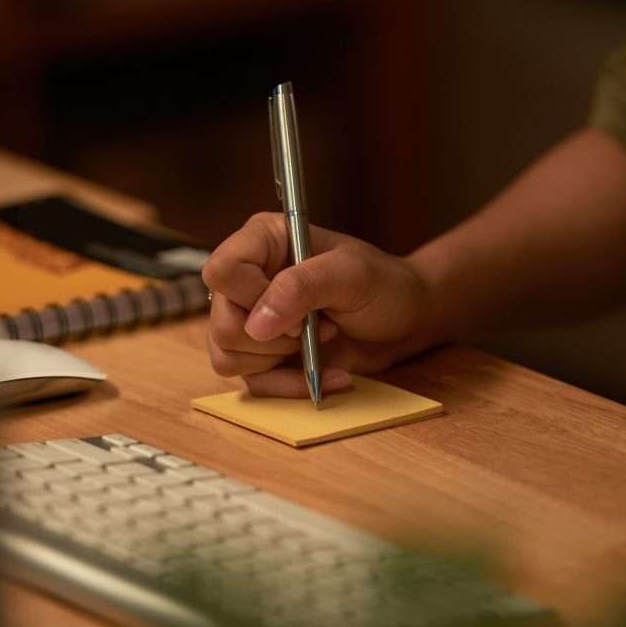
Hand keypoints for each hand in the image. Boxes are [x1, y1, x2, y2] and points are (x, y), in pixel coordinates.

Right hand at [202, 212, 432, 396]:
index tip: (298, 310)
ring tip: (319, 342)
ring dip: (279, 361)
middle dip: (274, 338)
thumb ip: (302, 287)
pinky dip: (290, 385)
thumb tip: (258, 324)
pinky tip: (325, 371)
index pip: (222, 271)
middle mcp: (248, 278)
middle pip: (221, 322)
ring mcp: (251, 319)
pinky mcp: (262, 354)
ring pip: (226, 355)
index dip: (254, 298)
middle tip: (315, 327)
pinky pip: (251, 382)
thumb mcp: (351, 275)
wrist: (404, 320)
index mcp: (263, 241)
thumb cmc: (384, 285)